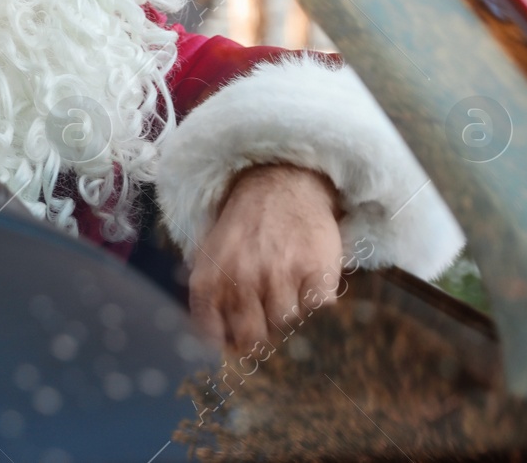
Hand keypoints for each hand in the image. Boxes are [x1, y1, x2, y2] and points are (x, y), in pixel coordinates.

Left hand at [188, 163, 343, 352]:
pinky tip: (306, 276)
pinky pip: (317, 307)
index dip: (227, 344)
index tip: (237, 344)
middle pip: (253, 338)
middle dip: (260, 335)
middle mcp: (242, 279)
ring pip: (286, 322)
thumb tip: (216, 341)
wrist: (281, 183)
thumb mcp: (210, 254)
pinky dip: (315, 298)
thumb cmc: (244, 225)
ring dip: (288, 310)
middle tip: (267, 318)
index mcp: (210, 278)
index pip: (213, 334)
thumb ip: (210, 296)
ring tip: (286, 283)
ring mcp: (280, 275)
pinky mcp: (316, 271)